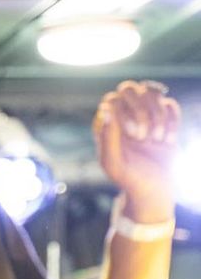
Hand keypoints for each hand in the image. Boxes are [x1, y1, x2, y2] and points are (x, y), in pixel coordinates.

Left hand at [93, 80, 179, 222]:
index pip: (112, 99)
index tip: (133, 136)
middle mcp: (123, 115)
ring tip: (157, 141)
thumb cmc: (128, 179)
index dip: (125, 113)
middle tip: (144, 137)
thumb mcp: (113, 163)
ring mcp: (144, 115)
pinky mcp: (164, 119)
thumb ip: (108, 137)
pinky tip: (168, 141)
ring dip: (158, 117)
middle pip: (131, 88)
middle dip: (142, 111)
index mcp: (106, 124)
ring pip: (153, 92)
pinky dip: (172, 121)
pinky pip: (170, 104)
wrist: (153, 190)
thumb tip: (106, 109)